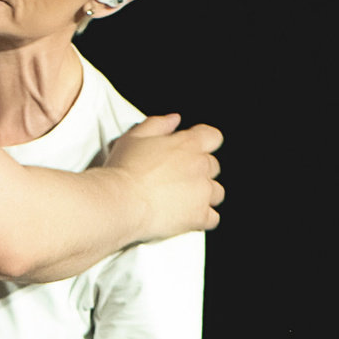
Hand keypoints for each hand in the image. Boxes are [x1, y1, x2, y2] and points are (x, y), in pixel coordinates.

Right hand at [94, 113, 222, 240]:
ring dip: (204, 194)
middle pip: (213, 166)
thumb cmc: (124, 170)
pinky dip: (203, 218)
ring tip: (183, 199)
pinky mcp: (200, 216)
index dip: (205, 141)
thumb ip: (158, 124)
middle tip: (179, 177)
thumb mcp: (134, 137)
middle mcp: (200, 166)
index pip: (212, 136)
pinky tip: (187, 217)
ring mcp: (203, 192)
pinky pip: (213, 218)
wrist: (121, 201)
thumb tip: (174, 120)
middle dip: (200, 171)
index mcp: (188, 144)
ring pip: (217, 192)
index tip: (195, 148)